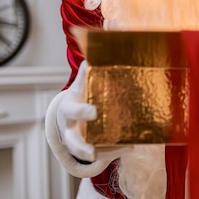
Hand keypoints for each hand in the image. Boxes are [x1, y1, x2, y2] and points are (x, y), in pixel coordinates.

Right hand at [46, 60, 130, 176]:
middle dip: (81, 146)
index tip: (95, 112)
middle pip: (71, 140)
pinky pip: (101, 154)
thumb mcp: (82, 82)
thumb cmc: (80, 94)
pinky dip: (114, 152)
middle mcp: (70, 126)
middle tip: (93, 151)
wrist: (68, 112)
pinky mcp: (89, 148)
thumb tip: (99, 45)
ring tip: (125, 149)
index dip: (82, 111)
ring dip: (102, 154)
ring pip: (85, 153)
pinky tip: (130, 147)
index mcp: (68, 106)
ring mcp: (78, 139)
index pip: (72, 109)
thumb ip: (88, 69)